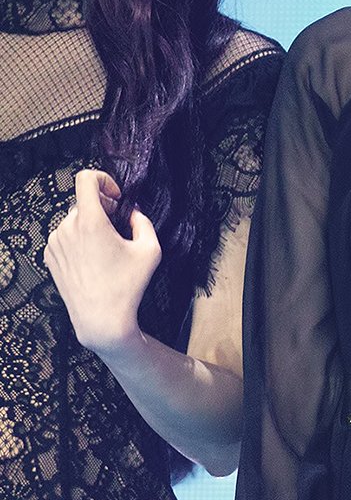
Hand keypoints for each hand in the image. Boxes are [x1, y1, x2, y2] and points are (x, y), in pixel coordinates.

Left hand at [43, 171, 160, 357]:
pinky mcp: (50, 256)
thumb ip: (144, 223)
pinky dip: (78, 241)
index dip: (103, 180)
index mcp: (91, 222)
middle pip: (84, 203)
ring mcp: (55, 243)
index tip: (115, 197)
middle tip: (118, 229)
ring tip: (105, 251)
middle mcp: (67, 228)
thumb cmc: (127, 287)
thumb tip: (133, 213)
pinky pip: (65, 237)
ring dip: (90, 227)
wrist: (101, 320)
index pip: (86, 179)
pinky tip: (92, 261)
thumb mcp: (150, 251)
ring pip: (74, 221)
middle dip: (102, 210)